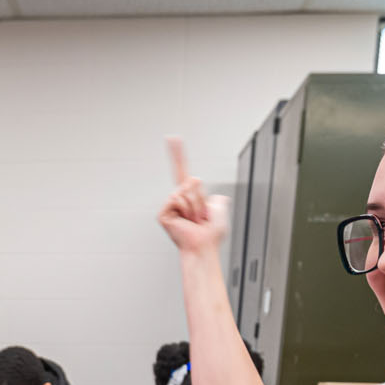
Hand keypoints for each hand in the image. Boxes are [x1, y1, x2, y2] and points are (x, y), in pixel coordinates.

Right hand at [157, 137, 230, 258]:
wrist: (203, 246)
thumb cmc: (212, 234)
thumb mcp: (221, 209)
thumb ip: (219, 199)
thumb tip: (219, 198)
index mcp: (190, 196)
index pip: (182, 170)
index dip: (178, 154)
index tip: (172, 137)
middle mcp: (178, 198)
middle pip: (192, 180)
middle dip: (200, 197)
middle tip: (201, 216)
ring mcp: (170, 206)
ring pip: (185, 190)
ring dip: (195, 206)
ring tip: (195, 220)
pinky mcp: (163, 214)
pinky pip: (176, 198)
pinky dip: (184, 209)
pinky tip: (185, 222)